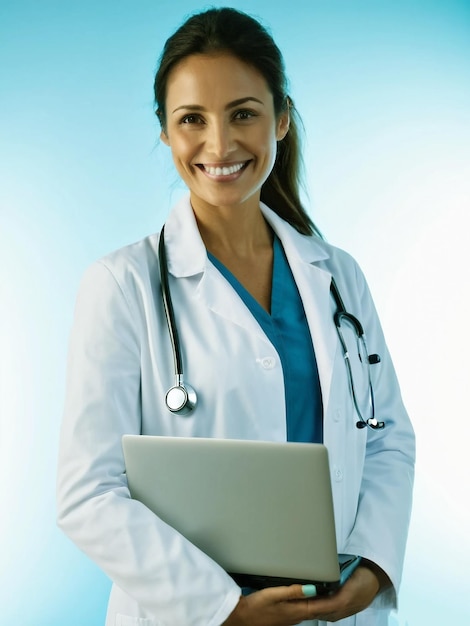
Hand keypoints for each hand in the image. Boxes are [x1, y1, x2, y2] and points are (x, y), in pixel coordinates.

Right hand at [223, 567, 381, 624]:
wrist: (242, 617)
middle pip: (319, 607)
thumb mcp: (274, 595)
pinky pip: (304, 607)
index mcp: (297, 611)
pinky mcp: (286, 615)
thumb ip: (294, 590)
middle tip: (341, 587)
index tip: (344, 589)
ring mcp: (292, 616)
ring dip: (321, 599)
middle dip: (330, 599)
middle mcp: (297, 615)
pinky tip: (311, 594)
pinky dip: (312, 601)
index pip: (320, 605)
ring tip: (330, 588)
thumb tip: (314, 588)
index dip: (333, 598)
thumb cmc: (256, 606)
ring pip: (312, 607)